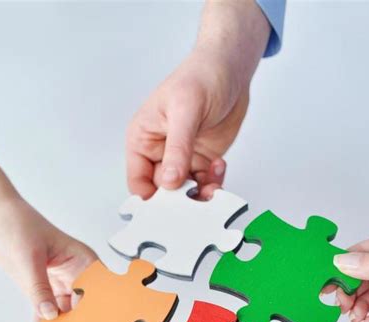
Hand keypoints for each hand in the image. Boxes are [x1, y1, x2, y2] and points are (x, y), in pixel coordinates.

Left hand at [0, 194, 96, 321]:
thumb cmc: (17, 224)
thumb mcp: (29, 258)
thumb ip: (40, 289)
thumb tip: (50, 315)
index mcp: (83, 262)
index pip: (96, 293)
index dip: (98, 314)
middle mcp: (76, 276)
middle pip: (84, 309)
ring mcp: (60, 285)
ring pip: (66, 316)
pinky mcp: (43, 292)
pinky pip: (46, 316)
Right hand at [126, 0, 269, 198]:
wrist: (230, 69)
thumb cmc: (200, 77)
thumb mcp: (184, 111)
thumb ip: (177, 148)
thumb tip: (169, 181)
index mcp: (142, 139)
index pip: (138, 181)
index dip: (151, 197)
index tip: (169, 205)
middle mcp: (160, 152)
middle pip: (163, 192)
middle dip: (181, 197)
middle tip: (197, 195)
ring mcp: (182, 158)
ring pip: (186, 192)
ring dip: (201, 193)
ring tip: (213, 181)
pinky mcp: (202, 160)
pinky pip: (205, 183)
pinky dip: (214, 183)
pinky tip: (219, 166)